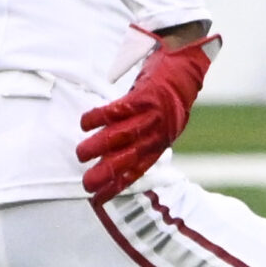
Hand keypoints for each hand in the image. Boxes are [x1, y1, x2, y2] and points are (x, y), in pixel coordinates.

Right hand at [77, 24, 218, 197]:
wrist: (185, 67)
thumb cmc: (166, 99)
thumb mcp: (159, 126)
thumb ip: (137, 142)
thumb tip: (109, 162)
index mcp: (160, 142)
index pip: (138, 169)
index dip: (118, 185)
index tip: (97, 199)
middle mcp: (159, 132)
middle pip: (130, 157)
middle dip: (107, 173)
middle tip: (86, 184)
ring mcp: (154, 114)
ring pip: (124, 135)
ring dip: (100, 146)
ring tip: (80, 154)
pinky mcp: (147, 96)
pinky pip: (120, 109)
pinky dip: (101, 117)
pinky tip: (85, 124)